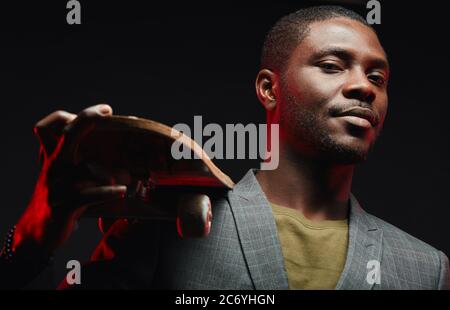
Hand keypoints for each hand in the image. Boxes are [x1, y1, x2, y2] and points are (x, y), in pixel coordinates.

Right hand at [13, 104, 126, 254]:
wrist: (38, 231)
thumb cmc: (60, 198)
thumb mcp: (65, 176)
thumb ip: (82, 161)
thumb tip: (121, 156)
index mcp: (54, 156)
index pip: (50, 126)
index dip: (74, 115)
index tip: (105, 110)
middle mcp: (53, 166)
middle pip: (68, 135)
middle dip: (87, 120)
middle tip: (107, 113)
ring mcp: (55, 186)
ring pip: (87, 169)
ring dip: (109, 174)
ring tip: (125, 180)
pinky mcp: (62, 205)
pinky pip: (88, 194)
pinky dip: (107, 192)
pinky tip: (121, 191)